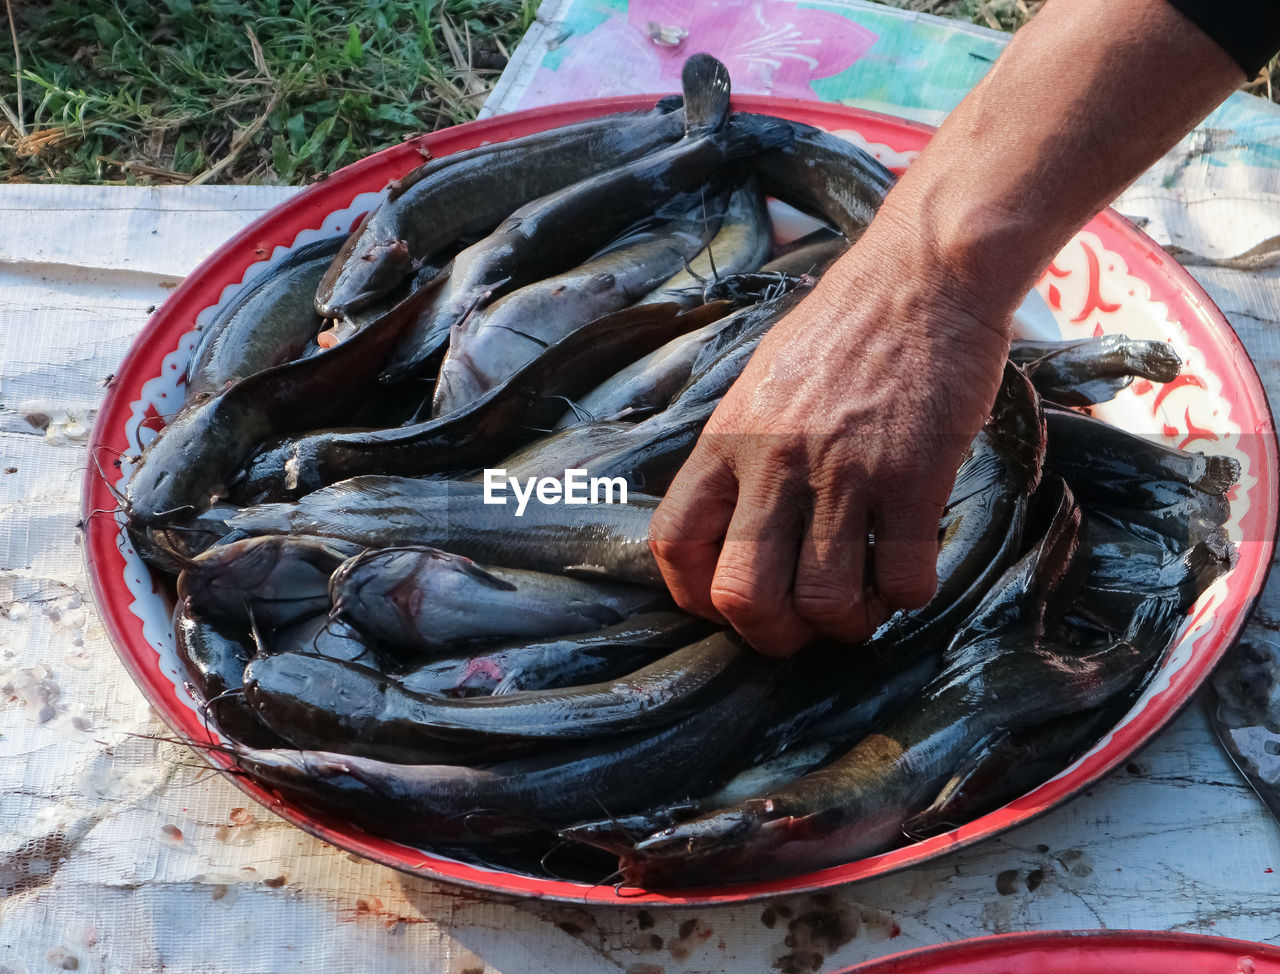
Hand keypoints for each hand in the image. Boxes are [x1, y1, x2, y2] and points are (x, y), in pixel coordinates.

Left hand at [649, 210, 1012, 655]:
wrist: (924, 272)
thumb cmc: (844, 326)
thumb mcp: (762, 381)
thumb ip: (741, 452)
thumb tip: (731, 523)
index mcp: (727, 438)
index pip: (675, 542)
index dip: (694, 596)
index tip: (728, 604)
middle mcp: (774, 460)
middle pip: (743, 594)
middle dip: (770, 635)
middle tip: (801, 628)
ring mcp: (844, 470)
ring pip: (823, 600)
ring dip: (845, 623)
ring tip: (861, 603)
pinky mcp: (913, 475)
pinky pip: (901, 578)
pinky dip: (905, 595)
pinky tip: (908, 572)